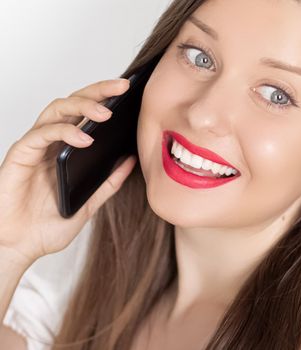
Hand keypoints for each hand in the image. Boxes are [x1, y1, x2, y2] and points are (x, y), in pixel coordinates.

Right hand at [0, 78, 136, 269]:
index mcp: (67, 149)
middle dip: (98, 91)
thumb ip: (109, 181)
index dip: (106, 99)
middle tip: (121, 87)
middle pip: (73, 103)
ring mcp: (34, 147)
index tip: (130, 92)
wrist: (18, 247)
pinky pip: (41, 134)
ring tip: (107, 113)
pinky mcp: (19, 156)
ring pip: (56, 110)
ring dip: (82, 106)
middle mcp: (50, 142)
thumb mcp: (90, 203)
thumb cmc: (47, 226)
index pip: (86, 114)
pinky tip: (84, 139)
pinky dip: (63, 132)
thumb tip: (131, 159)